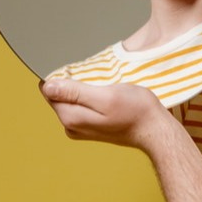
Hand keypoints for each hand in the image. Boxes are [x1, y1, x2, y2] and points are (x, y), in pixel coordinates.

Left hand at [39, 77, 172, 149]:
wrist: (154, 130)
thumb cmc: (135, 111)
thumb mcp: (105, 96)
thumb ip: (74, 92)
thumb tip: (47, 87)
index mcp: (70, 117)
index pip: (49, 90)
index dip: (61, 76)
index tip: (79, 72)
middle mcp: (70, 126)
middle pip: (58, 95)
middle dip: (71, 82)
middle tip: (95, 78)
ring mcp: (80, 128)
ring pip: (69, 100)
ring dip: (81, 88)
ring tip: (102, 86)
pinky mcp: (90, 127)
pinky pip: (80, 106)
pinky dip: (88, 96)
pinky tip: (104, 94)